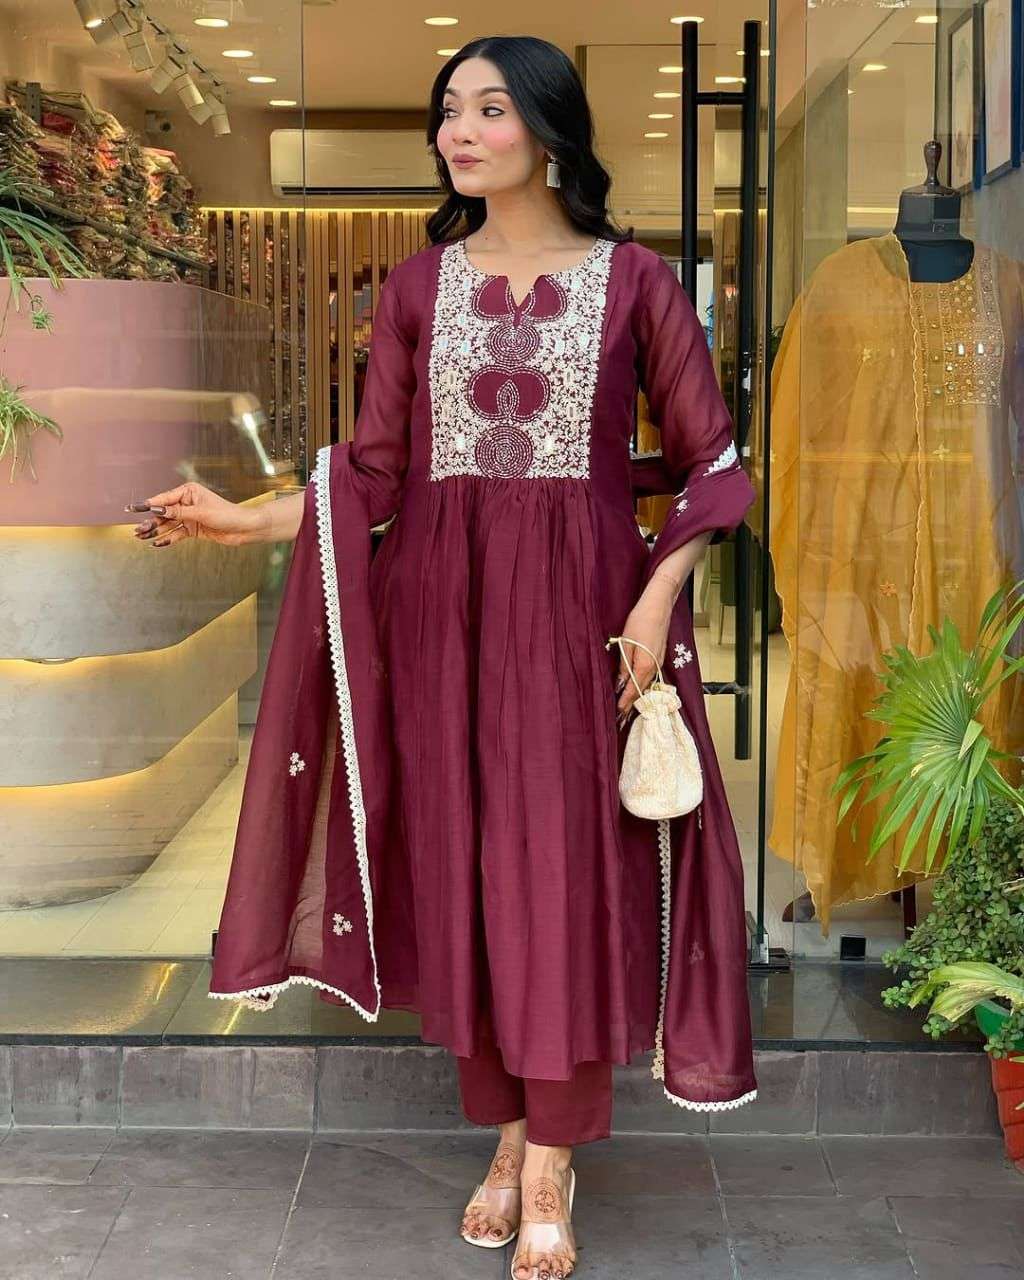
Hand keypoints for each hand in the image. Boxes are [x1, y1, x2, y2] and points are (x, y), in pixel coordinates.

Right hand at [126, 482, 264, 548]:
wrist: (244, 528)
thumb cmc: (227, 515)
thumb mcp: (200, 513)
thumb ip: (177, 513)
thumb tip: (157, 510)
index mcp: (188, 491)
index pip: (164, 499)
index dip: (147, 504)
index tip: (132, 508)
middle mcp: (187, 502)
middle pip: (163, 513)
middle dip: (150, 521)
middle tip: (137, 530)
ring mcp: (189, 516)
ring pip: (168, 524)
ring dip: (155, 531)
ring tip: (141, 537)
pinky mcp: (193, 529)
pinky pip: (176, 534)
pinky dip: (167, 539)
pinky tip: (157, 543)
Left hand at [614, 594, 671, 725]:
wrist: (658, 606)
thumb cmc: (640, 621)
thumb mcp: (626, 643)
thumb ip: (624, 665)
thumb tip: (620, 683)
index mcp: (644, 666)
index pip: (633, 691)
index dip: (625, 703)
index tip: (617, 715)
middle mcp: (654, 667)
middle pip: (641, 691)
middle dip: (631, 705)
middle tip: (621, 719)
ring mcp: (658, 662)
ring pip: (646, 685)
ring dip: (637, 696)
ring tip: (627, 708)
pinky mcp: (659, 657)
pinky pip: (650, 677)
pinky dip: (642, 685)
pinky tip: (637, 688)